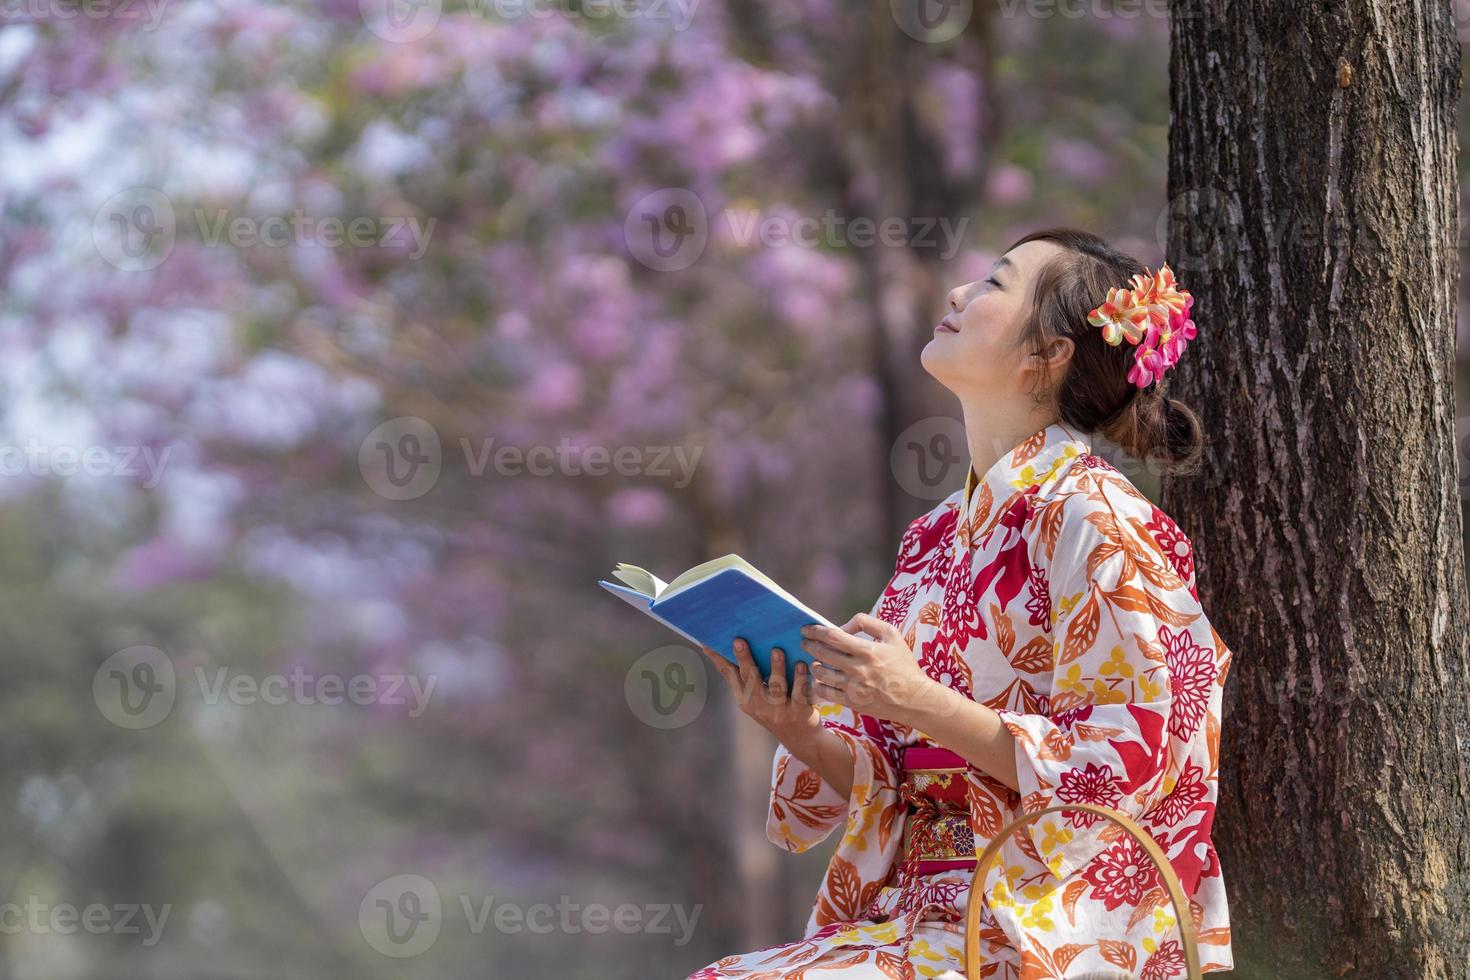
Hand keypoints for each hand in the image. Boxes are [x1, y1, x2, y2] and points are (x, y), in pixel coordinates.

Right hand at [701, 638, 818, 743]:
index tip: (710, 644)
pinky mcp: (799, 713)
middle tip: (739, 641)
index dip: (719, 660)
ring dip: (776, 667)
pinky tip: (800, 664)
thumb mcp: (755, 700)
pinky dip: (799, 678)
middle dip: (744, 660)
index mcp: (745, 700)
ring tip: (776, 651)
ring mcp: (779, 711)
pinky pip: (798, 693)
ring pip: (776, 686)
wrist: (800, 740)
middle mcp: (759, 706)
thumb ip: (745, 679)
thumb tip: (727, 652)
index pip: (730, 676)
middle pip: (750, 680)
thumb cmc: (776, 712)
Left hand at [800, 613, 940, 725]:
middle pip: (822, 653)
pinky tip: (819, 679)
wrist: (914, 698)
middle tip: (804, 642)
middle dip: (809, 645)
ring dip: (813, 665)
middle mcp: (858, 669)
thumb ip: (867, 623)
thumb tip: (843, 626)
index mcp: (867, 650)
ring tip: (814, 661)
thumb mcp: (892, 635)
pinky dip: (817, 684)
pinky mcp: (852, 702)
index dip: (816, 631)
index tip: (806, 629)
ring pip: (821, 673)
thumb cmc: (903, 664)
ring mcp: (853, 687)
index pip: (832, 637)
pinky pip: (825, 693)